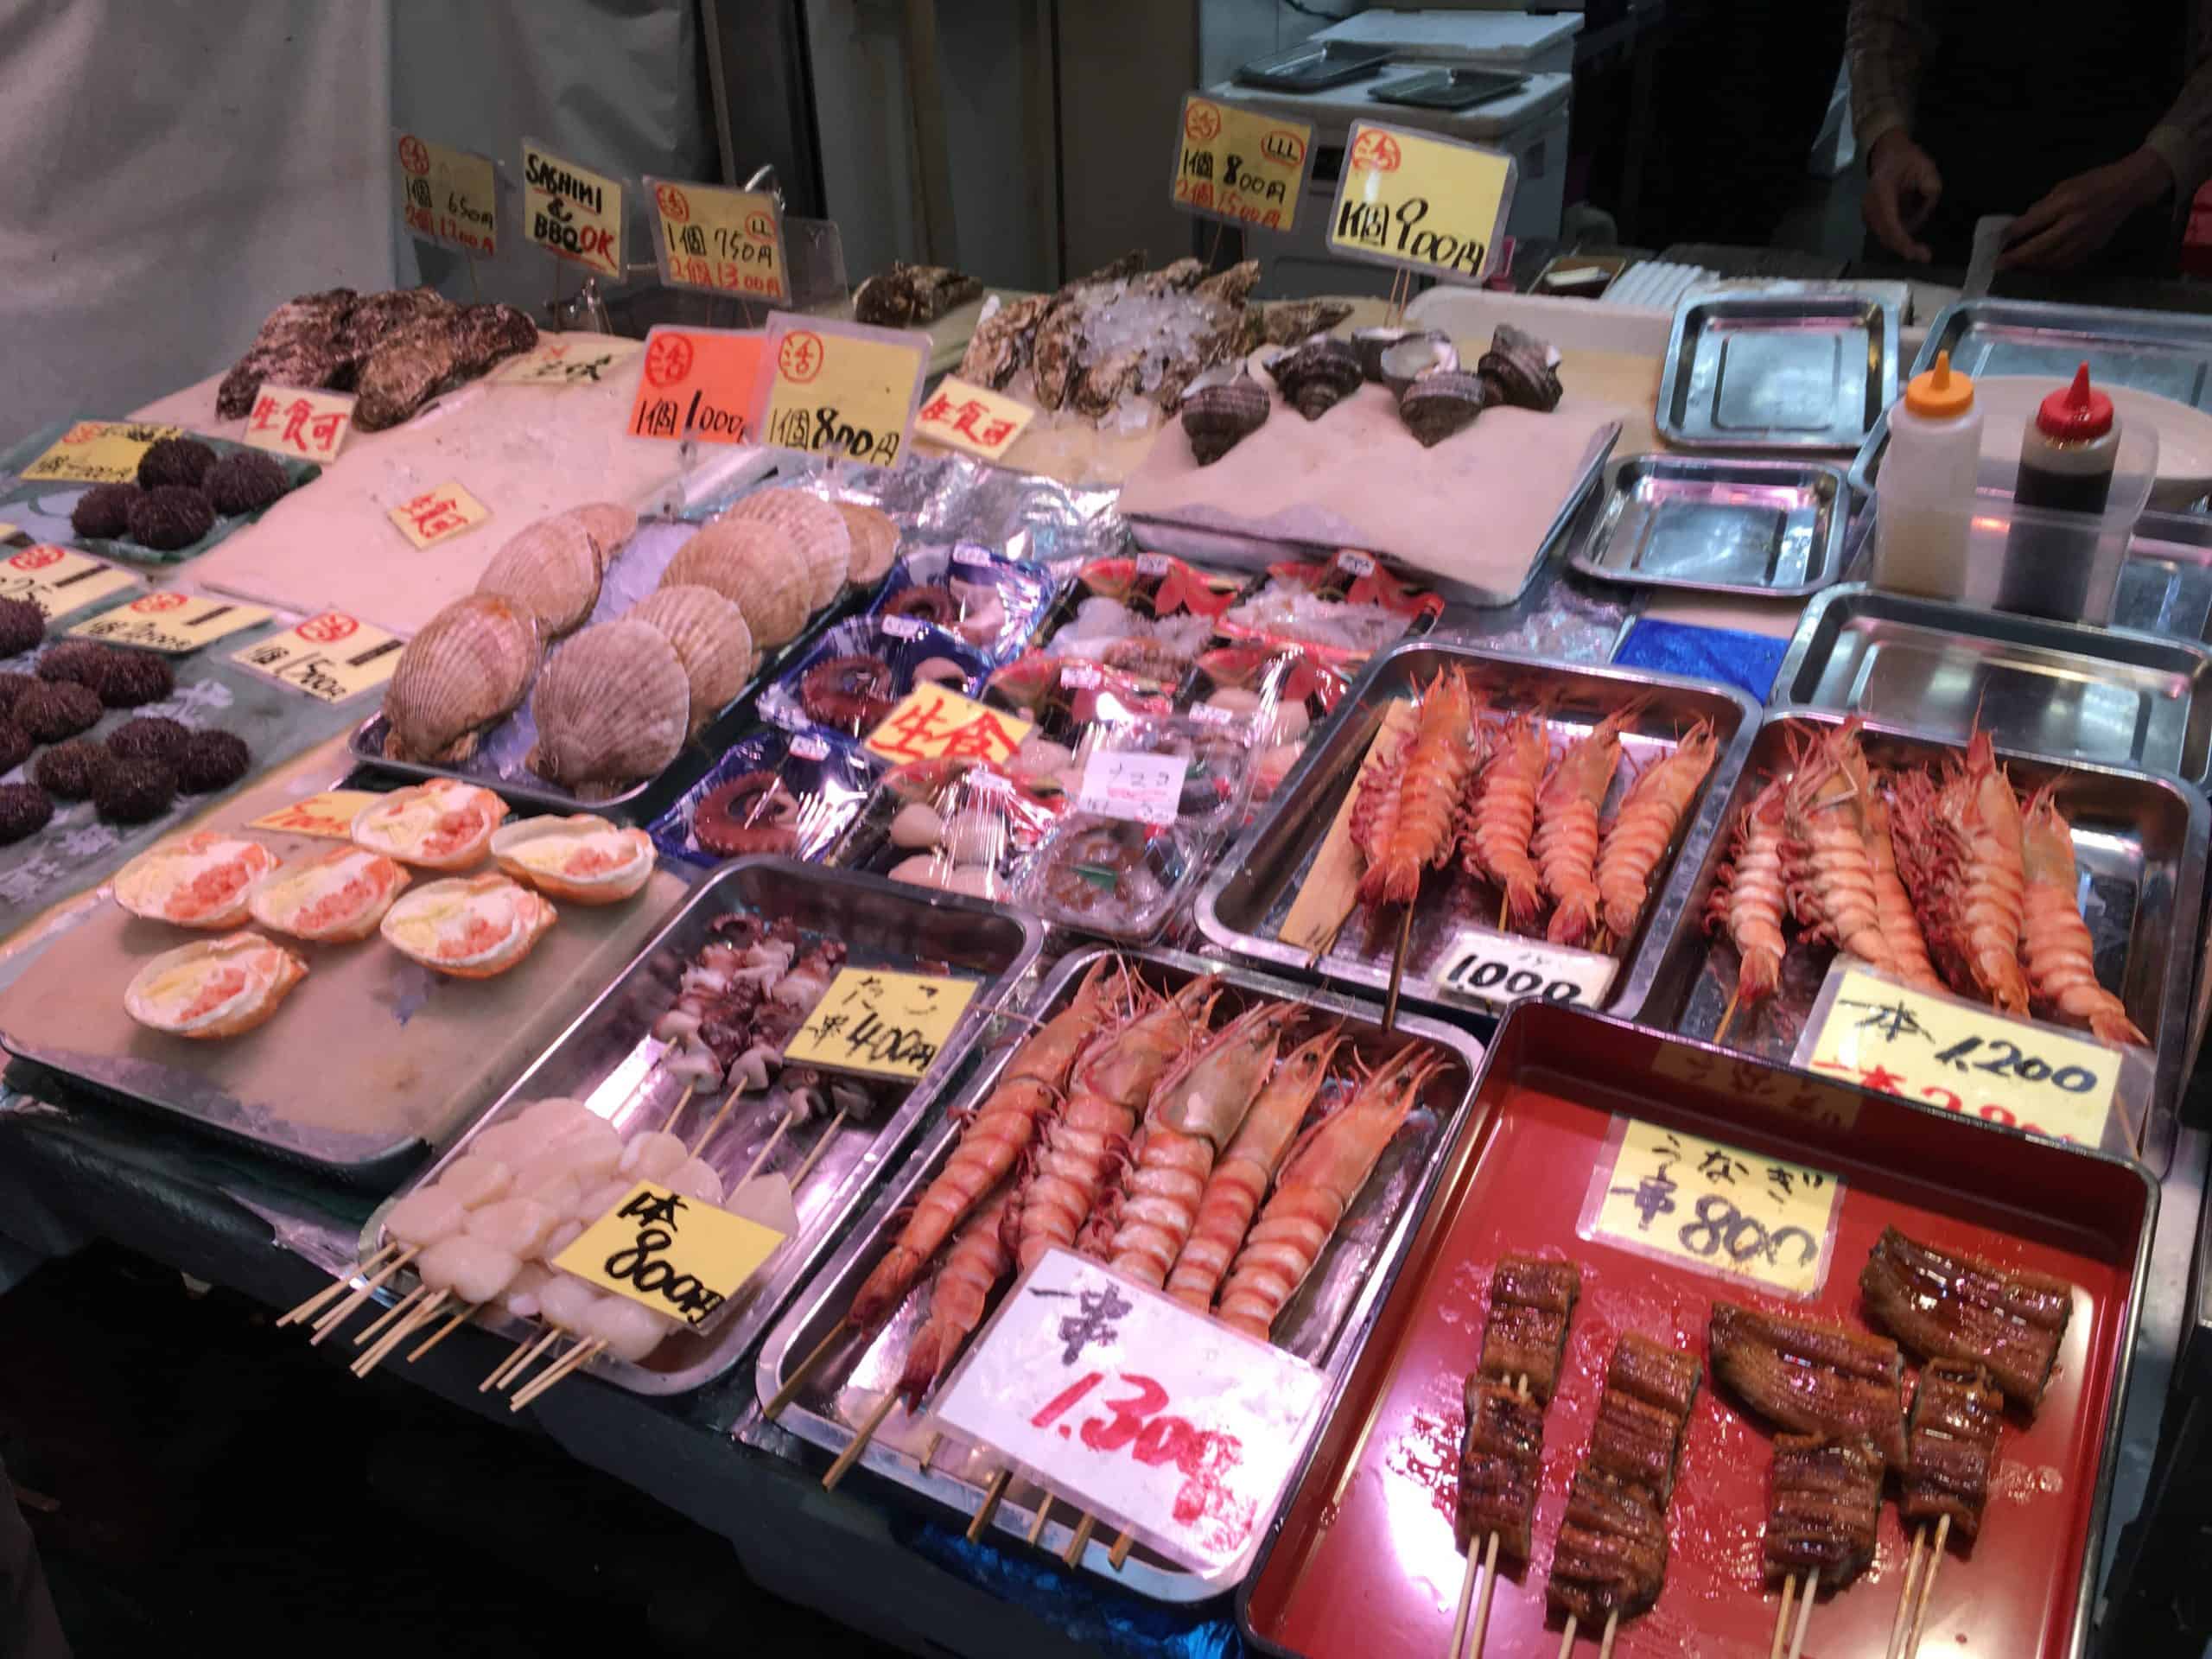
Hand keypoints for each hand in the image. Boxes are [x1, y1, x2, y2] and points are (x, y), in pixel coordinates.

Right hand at [1864, 131, 1942, 261]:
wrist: (1888, 154)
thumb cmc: (1907, 160)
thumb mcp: (1927, 169)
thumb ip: (1929, 192)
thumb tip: (1923, 216)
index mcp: (1882, 192)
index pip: (1890, 223)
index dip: (1903, 241)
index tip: (1918, 254)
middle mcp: (1870, 205)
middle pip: (1885, 235)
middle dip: (1904, 248)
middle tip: (1925, 256)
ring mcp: (1867, 213)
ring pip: (1884, 237)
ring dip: (1902, 244)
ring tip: (1921, 249)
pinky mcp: (1870, 218)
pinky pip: (1884, 233)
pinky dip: (1897, 239)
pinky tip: (1910, 240)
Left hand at [2002, 149, 2173, 269]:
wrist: (2128, 189)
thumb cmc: (2093, 183)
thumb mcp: (2064, 186)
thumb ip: (2042, 207)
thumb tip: (2021, 226)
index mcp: (2066, 203)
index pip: (2031, 224)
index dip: (2012, 235)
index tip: (1998, 242)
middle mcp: (2074, 224)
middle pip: (2039, 248)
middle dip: (2016, 258)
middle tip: (1999, 266)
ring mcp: (2084, 240)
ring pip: (2051, 261)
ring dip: (2030, 267)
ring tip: (2015, 269)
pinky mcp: (2091, 249)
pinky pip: (2065, 264)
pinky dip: (2048, 269)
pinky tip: (2037, 269)